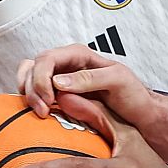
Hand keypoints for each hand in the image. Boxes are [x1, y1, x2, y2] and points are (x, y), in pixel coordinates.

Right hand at [16, 46, 160, 128]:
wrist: (138, 113)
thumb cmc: (132, 94)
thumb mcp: (117, 81)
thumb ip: (89, 78)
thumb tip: (58, 81)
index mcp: (79, 55)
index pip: (47, 59)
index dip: (41, 78)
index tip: (49, 99)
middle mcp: (66, 64)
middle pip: (33, 67)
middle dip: (32, 88)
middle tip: (43, 111)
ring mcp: (59, 78)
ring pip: (28, 77)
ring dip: (28, 94)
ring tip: (41, 113)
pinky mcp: (57, 94)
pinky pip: (34, 91)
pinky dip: (30, 100)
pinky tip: (40, 113)